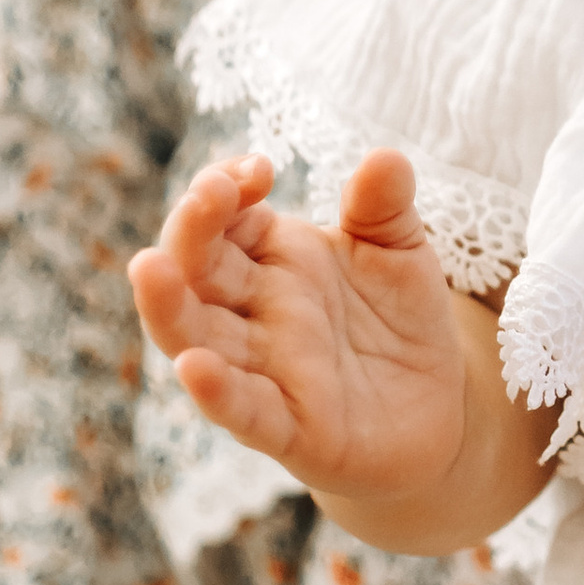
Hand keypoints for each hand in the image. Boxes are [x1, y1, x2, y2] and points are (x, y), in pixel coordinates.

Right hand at [131, 147, 472, 500]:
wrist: (435, 408)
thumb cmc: (400, 321)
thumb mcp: (401, 252)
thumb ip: (385, 208)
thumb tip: (385, 156)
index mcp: (275, 259)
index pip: (227, 217)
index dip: (226, 189)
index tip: (259, 168)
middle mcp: (256, 312)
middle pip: (198, 269)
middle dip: (192, 229)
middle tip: (206, 194)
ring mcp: (265, 369)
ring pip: (197, 337)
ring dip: (169, 306)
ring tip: (147, 268)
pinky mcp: (289, 428)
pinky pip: (243, 410)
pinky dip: (218, 392)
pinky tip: (194, 369)